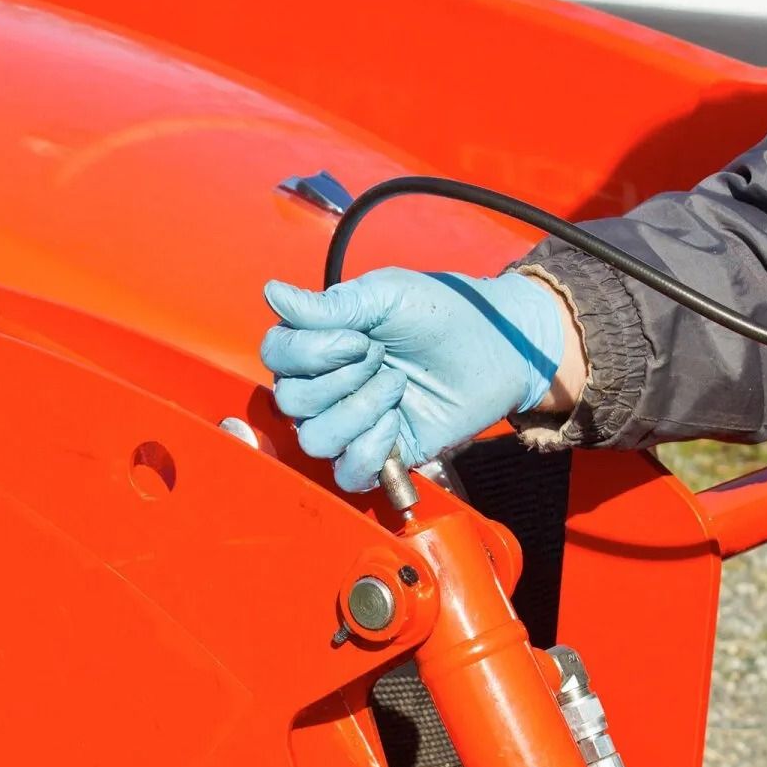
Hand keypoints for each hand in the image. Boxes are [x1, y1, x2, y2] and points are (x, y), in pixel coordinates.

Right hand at [260, 268, 570, 490]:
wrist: (495, 347)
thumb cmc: (443, 313)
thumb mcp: (386, 295)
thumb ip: (330, 303)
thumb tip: (271, 293)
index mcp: (322, 342)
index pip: (275, 354)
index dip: (309, 352)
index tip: (359, 338)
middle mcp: (329, 385)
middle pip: (289, 400)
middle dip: (341, 378)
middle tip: (384, 358)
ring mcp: (353, 423)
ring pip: (314, 439)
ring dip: (357, 411)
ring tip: (397, 386)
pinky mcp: (383, 455)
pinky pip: (347, 473)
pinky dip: (369, 451)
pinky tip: (395, 424)